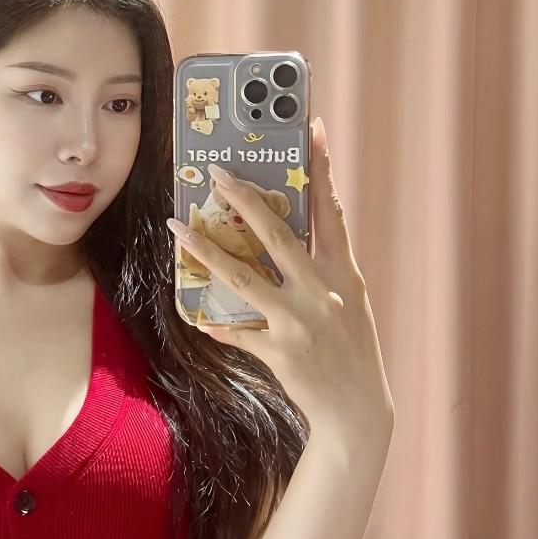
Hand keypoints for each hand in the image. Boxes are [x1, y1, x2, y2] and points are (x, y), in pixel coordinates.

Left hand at [167, 115, 393, 452]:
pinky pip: (236, 331)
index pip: (331, 210)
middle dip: (245, 201)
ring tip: (179, 228)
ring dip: (207, 251)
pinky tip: (196, 313)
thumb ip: (322, 267)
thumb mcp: (348, 301)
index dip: (322, 167)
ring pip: (244, 278)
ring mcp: (300, 322)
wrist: (358, 412)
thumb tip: (287, 232)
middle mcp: (323, 292)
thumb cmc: (351, 349)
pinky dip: (216, 322)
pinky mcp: (280, 352)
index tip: (312, 127)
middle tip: (217, 174)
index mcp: (344, 273)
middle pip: (278, 235)